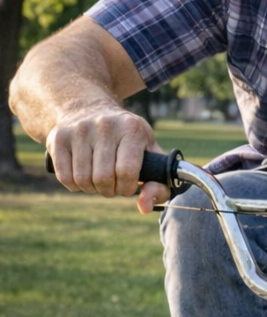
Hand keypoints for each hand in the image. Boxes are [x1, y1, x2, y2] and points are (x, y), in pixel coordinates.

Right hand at [46, 108, 168, 213]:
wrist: (88, 109)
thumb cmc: (126, 139)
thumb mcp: (148, 153)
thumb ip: (157, 183)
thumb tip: (144, 207)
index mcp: (131, 128)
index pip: (127, 171)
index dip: (127, 187)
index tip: (128, 184)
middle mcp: (105, 125)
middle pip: (103, 178)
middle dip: (109, 190)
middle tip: (112, 183)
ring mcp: (79, 129)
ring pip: (82, 180)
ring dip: (91, 188)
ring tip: (98, 178)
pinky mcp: (59, 137)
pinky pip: (65, 177)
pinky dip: (74, 185)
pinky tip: (82, 175)